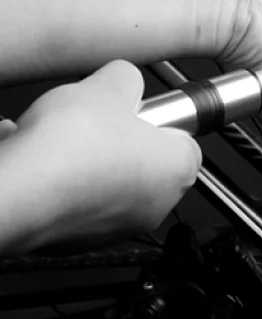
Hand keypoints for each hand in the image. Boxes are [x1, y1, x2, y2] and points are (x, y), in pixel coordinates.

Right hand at [0, 60, 201, 252]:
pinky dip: (56, 181)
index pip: (185, 140)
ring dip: (83, 159)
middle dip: (117, 138)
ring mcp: (114, 228)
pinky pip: (70, 200)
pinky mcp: (74, 241)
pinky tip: (36, 160)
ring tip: (58, 137)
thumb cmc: (73, 146)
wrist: (20, 190)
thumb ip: (126, 78)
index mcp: (178, 168)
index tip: (139, 110)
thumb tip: (124, 79)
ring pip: (102, 180)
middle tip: (97, 120)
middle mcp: (154, 206)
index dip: (159, 120)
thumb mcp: (110, 83)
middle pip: (142, 160)